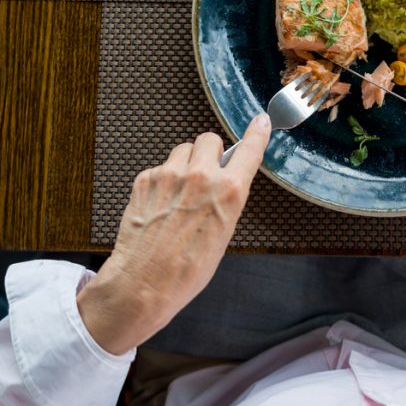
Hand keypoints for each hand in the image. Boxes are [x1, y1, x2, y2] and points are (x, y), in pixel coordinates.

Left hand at [77, 114, 271, 353]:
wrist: (144, 283)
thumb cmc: (187, 269)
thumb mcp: (223, 233)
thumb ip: (226, 198)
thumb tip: (225, 180)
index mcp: (228, 191)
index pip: (249, 150)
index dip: (257, 133)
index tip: (261, 122)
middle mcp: (200, 176)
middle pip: (209, 139)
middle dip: (209, 152)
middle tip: (205, 173)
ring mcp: (169, 175)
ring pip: (182, 150)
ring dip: (185, 163)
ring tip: (180, 193)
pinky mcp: (145, 179)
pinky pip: (160, 167)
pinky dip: (163, 180)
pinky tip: (161, 205)